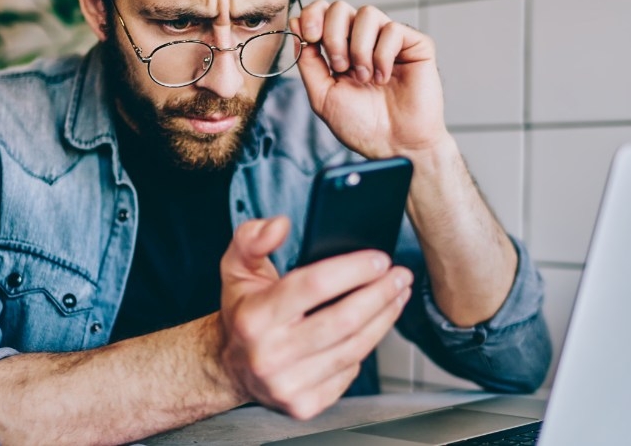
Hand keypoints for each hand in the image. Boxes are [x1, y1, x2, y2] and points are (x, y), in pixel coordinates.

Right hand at [218, 216, 412, 418]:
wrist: (231, 367)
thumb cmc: (242, 314)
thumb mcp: (235, 268)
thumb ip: (252, 239)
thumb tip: (279, 225)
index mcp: (255, 317)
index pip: (313, 286)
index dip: (352, 270)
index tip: (378, 260)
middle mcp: (269, 354)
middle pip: (344, 320)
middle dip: (381, 294)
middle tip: (399, 276)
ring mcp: (288, 384)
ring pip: (354, 347)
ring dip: (384, 318)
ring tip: (397, 296)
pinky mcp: (305, 404)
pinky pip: (350, 372)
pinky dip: (367, 347)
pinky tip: (374, 327)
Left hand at [292, 0, 447, 159]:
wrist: (394, 146)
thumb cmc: (361, 126)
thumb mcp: (322, 95)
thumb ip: (308, 60)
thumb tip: (297, 24)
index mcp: (341, 49)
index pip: (323, 13)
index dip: (313, 15)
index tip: (309, 36)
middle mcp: (365, 40)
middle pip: (341, 8)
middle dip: (334, 35)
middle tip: (340, 67)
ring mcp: (390, 41)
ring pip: (368, 13)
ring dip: (359, 47)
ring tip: (364, 77)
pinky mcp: (416, 45)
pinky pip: (393, 29)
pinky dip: (383, 55)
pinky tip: (384, 78)